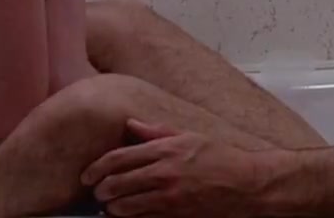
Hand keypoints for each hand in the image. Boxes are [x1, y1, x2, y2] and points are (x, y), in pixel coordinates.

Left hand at [82, 119, 265, 217]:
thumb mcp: (189, 137)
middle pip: (116, 184)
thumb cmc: (220, 158)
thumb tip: (131, 124)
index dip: (97, 167)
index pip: (119, 158)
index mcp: (166, 150)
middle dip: (100, 190)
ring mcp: (169, 197)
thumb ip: (157, 131)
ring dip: (112, 208)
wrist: (246, 185)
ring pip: (125, 206)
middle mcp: (164, 173)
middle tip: (97, 192)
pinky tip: (126, 215)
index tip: (87, 175)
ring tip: (109, 206)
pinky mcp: (175, 215)